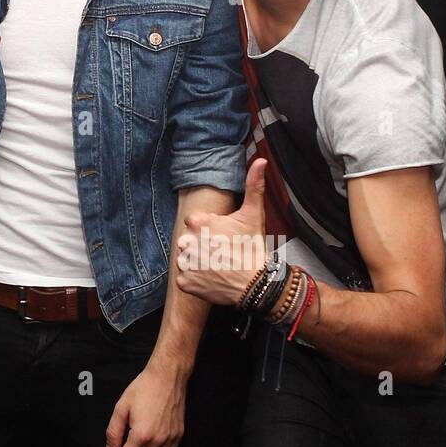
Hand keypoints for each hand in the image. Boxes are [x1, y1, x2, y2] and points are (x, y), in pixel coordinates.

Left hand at [105, 362, 186, 446]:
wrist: (167, 376)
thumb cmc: (146, 388)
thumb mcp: (121, 407)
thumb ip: (114, 432)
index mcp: (142, 434)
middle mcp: (158, 440)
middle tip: (125, 445)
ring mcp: (170, 440)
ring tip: (137, 444)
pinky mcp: (178, 436)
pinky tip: (150, 445)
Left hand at [175, 158, 267, 305]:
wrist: (255, 285)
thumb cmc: (252, 248)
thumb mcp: (253, 215)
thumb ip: (253, 186)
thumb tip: (261, 161)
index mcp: (197, 221)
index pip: (195, 222)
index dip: (210, 230)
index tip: (223, 237)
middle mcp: (186, 241)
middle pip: (189, 240)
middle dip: (202, 246)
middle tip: (222, 253)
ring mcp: (184, 263)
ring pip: (187, 259)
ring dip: (198, 263)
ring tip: (217, 266)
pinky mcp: (185, 283)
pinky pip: (186, 279)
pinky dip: (196, 281)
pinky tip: (211, 279)